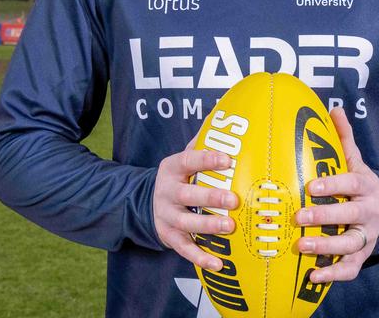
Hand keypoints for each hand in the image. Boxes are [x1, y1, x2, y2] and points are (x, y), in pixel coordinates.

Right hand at [152, 138, 239, 271]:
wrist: (145, 202)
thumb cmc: (178, 177)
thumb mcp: (183, 157)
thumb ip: (202, 142)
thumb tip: (224, 114)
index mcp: (172, 168)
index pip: (189, 160)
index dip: (207, 159)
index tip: (227, 159)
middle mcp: (167, 192)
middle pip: (187, 195)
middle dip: (210, 198)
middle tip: (233, 199)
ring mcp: (166, 216)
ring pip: (185, 222)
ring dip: (207, 226)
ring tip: (229, 227)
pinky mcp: (169, 237)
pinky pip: (184, 248)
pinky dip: (201, 257)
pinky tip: (219, 263)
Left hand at [295, 107, 378, 282]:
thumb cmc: (359, 184)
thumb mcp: (355, 161)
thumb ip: (344, 138)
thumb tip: (334, 109)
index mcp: (366, 186)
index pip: (351, 183)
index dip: (333, 185)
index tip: (311, 186)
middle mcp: (369, 212)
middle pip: (350, 215)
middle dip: (324, 217)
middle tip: (298, 217)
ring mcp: (367, 236)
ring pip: (350, 244)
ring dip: (326, 247)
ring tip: (302, 247)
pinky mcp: (363, 256)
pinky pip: (350, 269)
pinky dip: (333, 274)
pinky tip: (312, 275)